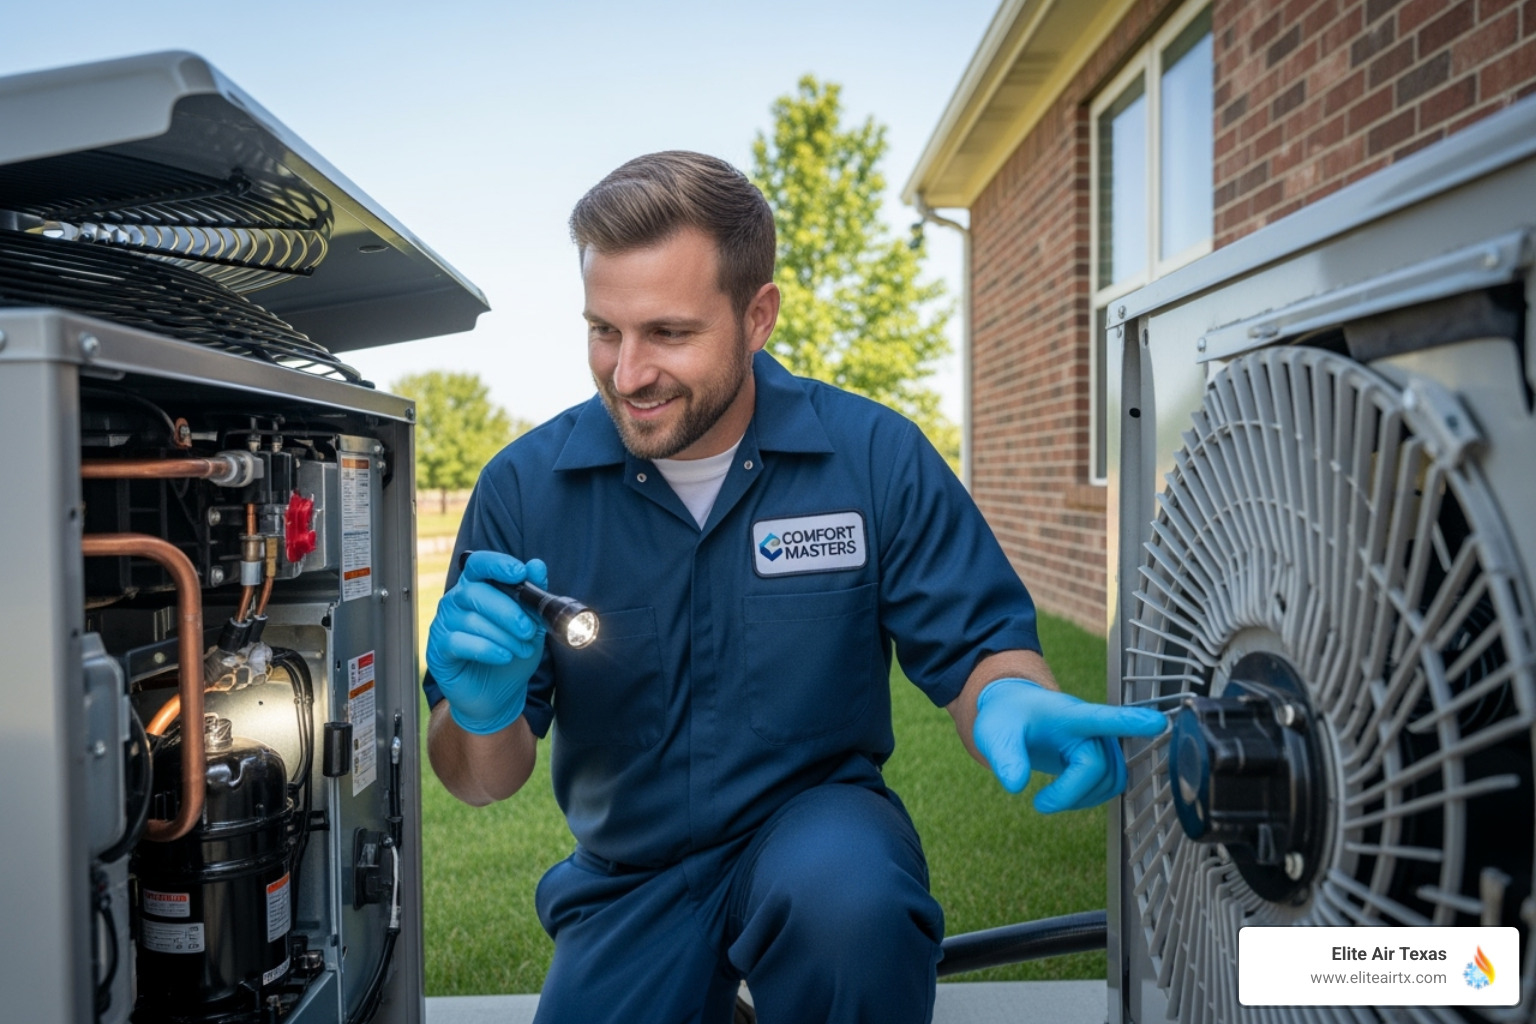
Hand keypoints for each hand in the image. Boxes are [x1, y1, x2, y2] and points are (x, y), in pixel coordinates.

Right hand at [426, 551, 548, 734]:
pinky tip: (504, 657)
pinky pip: (458, 642)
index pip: (479, 564)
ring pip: (470, 620)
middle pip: (475, 592)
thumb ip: (534, 596)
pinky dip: (486, 649)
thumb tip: (536, 566)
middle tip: (528, 629)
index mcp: (477, 587)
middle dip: (507, 610)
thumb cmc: (512, 655)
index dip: (497, 564)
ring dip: (503, 636)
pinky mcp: (438, 650)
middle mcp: (456, 601)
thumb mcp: (532, 625)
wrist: (499, 695)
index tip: (519, 573)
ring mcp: (444, 625)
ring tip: (521, 649)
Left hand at [972, 678, 1166, 812]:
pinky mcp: (1100, 758)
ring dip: (1082, 798)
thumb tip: (1016, 785)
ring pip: (1111, 781)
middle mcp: (1091, 728)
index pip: (1102, 718)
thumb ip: (1004, 757)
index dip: (1130, 722)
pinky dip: (1088, 798)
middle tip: (1040, 803)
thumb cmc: (1007, 716)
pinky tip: (1065, 794)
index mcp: (1067, 715)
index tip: (1159, 723)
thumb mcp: (994, 733)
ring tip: (1050, 799)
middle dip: (1071, 793)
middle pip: (1100, 767)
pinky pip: (1110, 785)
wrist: (1013, 711)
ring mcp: (1099, 743)